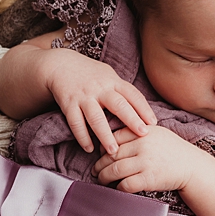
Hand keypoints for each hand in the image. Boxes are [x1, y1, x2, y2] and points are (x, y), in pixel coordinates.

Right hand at [43, 49, 157, 154]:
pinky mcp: (68, 104)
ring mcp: (84, 96)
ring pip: (96, 117)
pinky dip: (82, 137)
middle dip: (131, 120)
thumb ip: (123, 91)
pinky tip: (89, 149)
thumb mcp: (109, 76)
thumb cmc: (90, 74)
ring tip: (114, 151)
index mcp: (113, 81)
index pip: (133, 94)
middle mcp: (100, 88)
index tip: (154, 123)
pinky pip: (75, 122)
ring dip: (105, 135)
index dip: (144, 108)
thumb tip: (143, 112)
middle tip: (142, 134)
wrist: (60, 64)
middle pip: (118, 105)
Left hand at [91, 126, 204, 193]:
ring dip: (104, 177)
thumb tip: (114, 138)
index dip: (105, 146)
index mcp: (145, 132)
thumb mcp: (159, 134)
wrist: (194, 168)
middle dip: (100, 163)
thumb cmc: (175, 152)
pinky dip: (118, 188)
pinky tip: (117, 188)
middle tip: (96, 169)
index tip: (102, 154)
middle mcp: (144, 145)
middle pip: (112, 154)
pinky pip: (125, 184)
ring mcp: (146, 162)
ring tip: (101, 179)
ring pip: (114, 169)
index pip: (116, 136)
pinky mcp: (149, 179)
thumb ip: (139, 133)